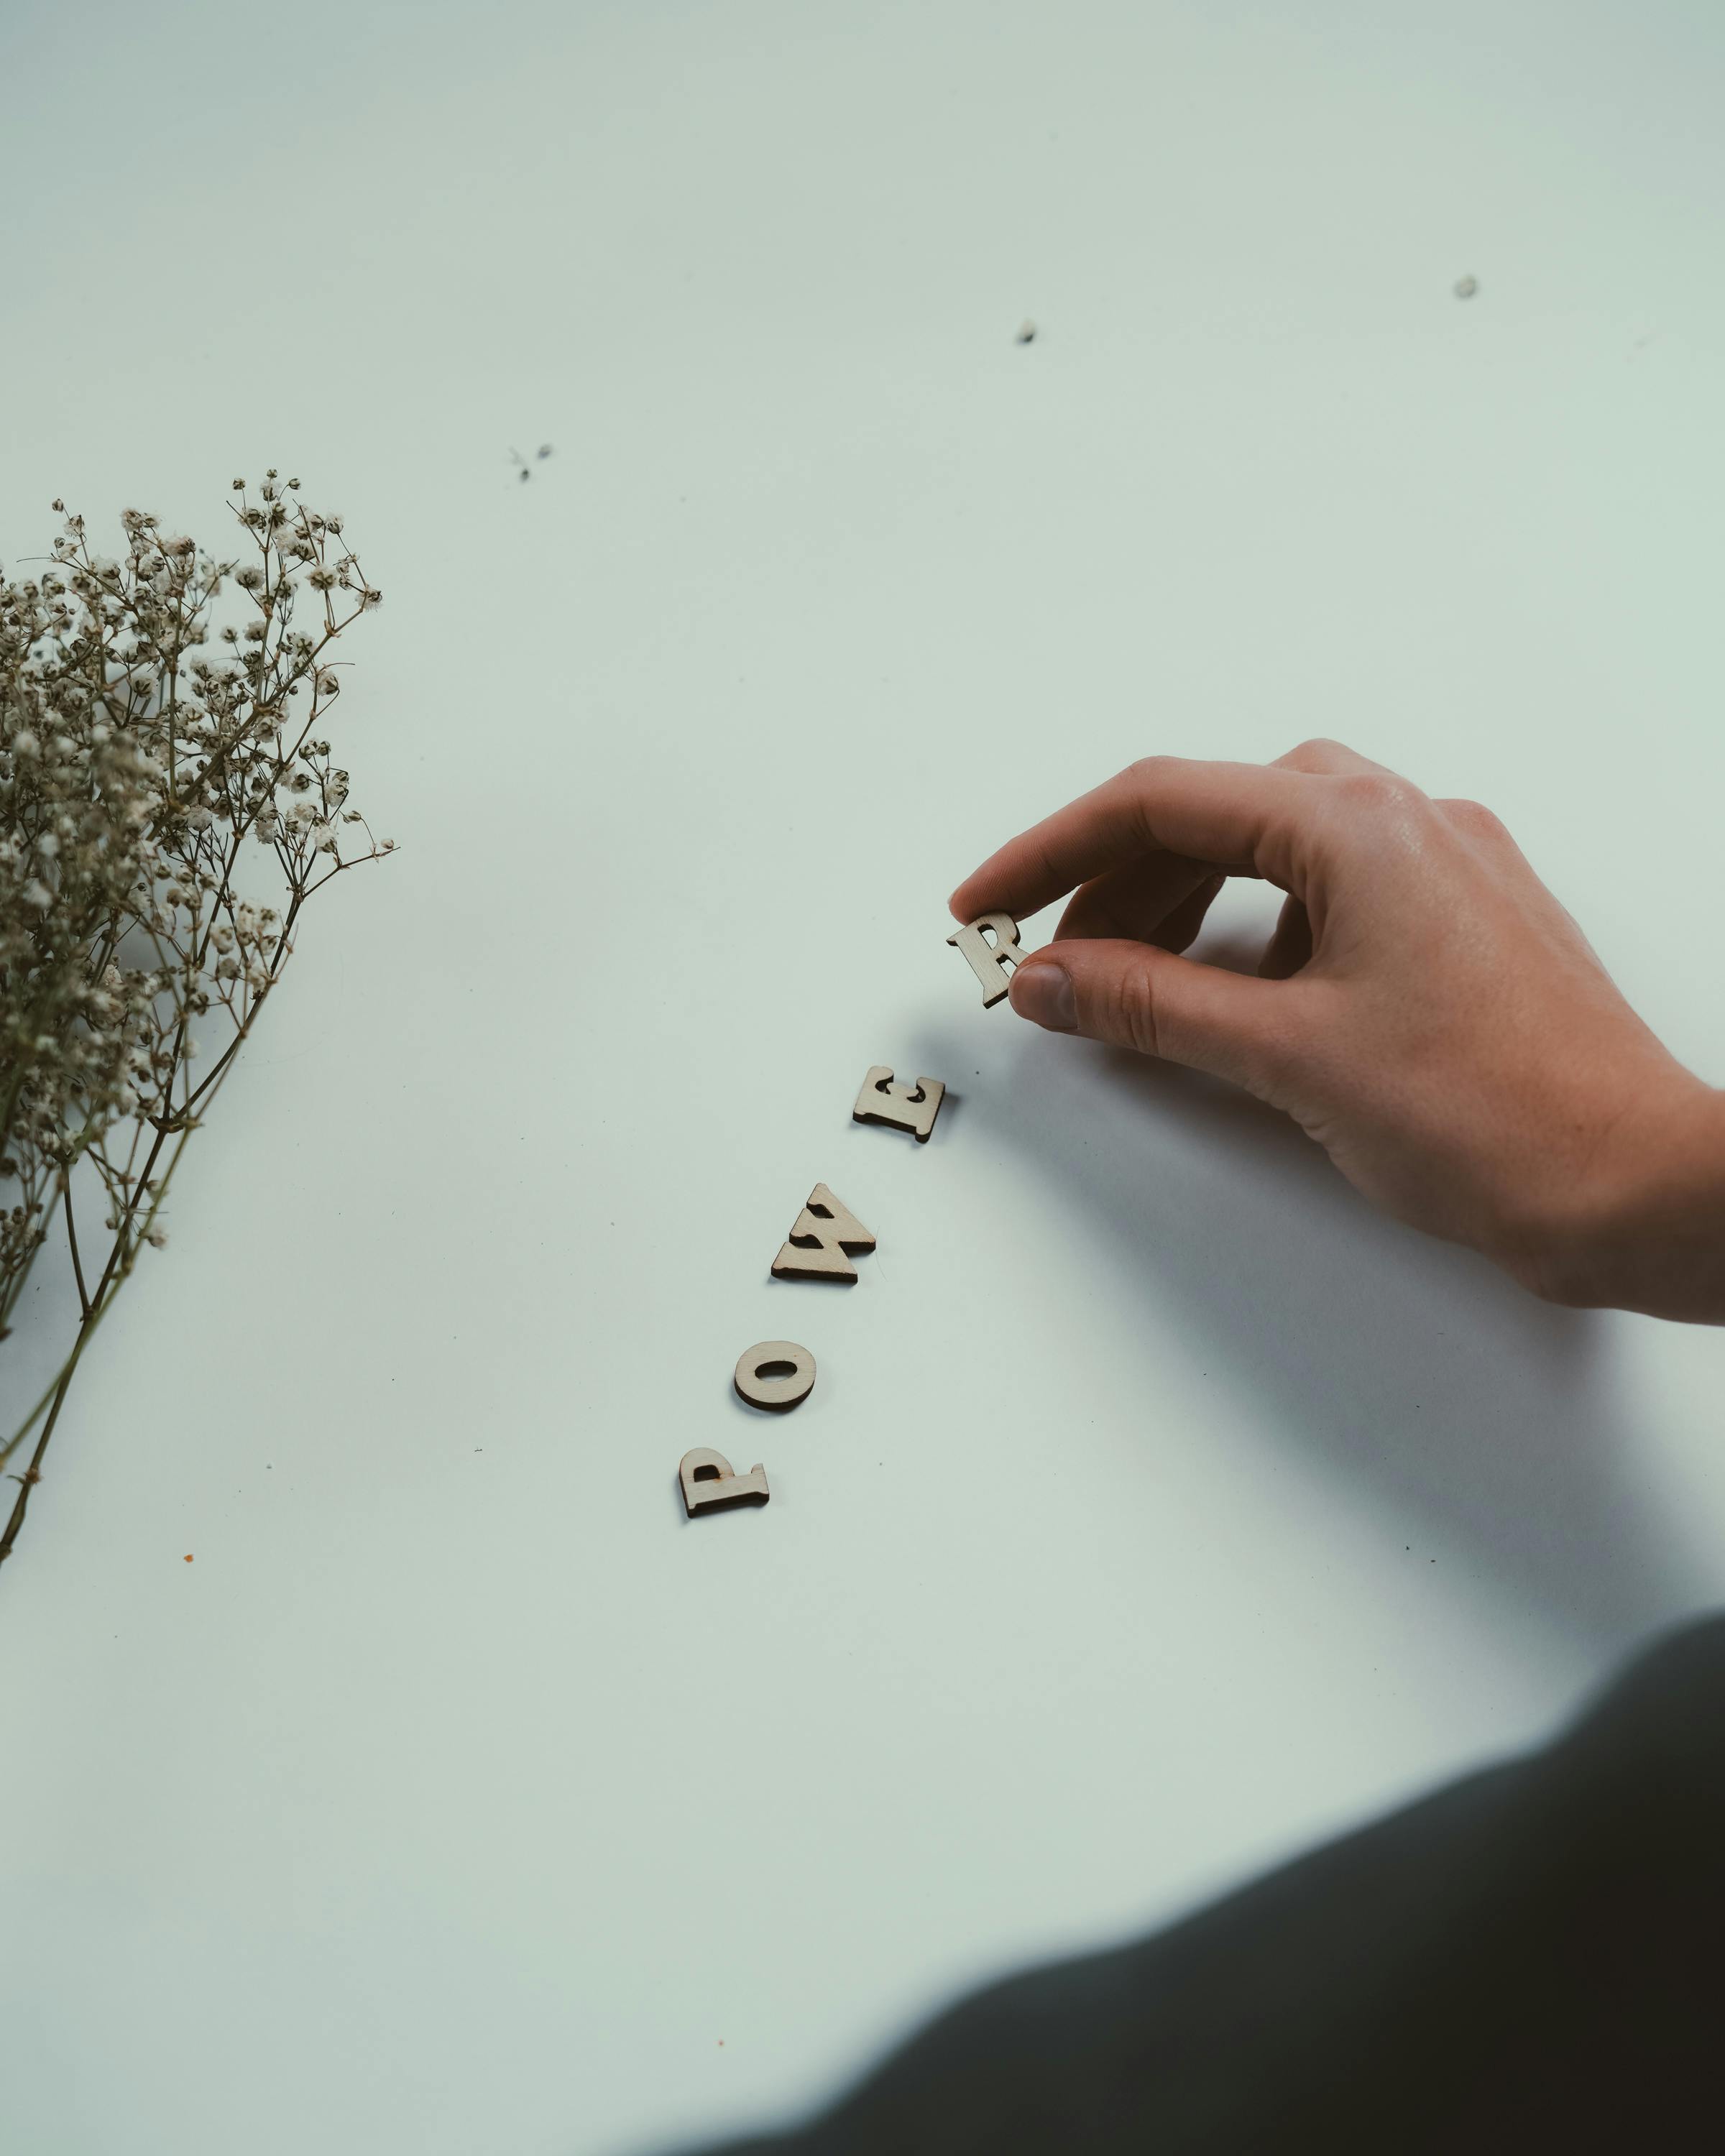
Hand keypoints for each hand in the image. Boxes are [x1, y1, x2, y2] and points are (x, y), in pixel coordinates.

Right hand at [950, 740, 1724, 1321]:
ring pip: (1275, 852)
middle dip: (1115, 885)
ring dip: (1186, 908)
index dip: (1052, 853)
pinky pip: (1331, 897)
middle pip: (1217, 817)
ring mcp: (1445, 869)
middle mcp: (1408, 823)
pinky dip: (1259, 935)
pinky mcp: (1464, 924)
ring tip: (1123, 983)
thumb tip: (1052, 979)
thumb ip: (1149, 1006)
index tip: (986, 906)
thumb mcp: (1285, 1058)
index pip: (1163, 802)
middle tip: (1046, 960)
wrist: (1637, 1187)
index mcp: (1360, 827)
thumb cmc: (1498, 1118)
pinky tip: (1230, 1000)